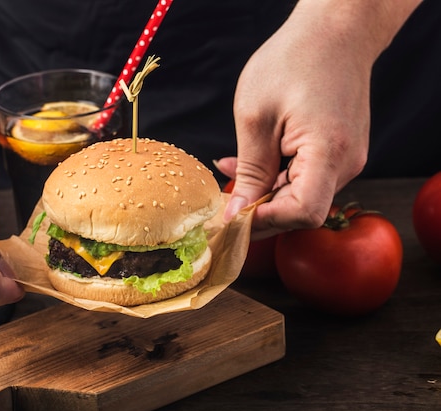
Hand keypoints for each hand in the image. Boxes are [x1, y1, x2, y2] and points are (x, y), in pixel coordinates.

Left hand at [223, 0, 416, 236]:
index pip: (302, 212)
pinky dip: (276, 176)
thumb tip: (237, 213)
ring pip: (301, 195)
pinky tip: (251, 163)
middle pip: (301, 210)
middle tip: (222, 200)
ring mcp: (347, 159)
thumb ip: (249, 171)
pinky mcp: (340, 153)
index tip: (231, 216)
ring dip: (264, 191)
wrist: (334, 31)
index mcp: (328, 152)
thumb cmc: (293, 61)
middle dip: (259, 209)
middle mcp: (346, 163)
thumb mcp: (255, 116)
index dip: (265, 221)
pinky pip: (306, 177)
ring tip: (231, 170)